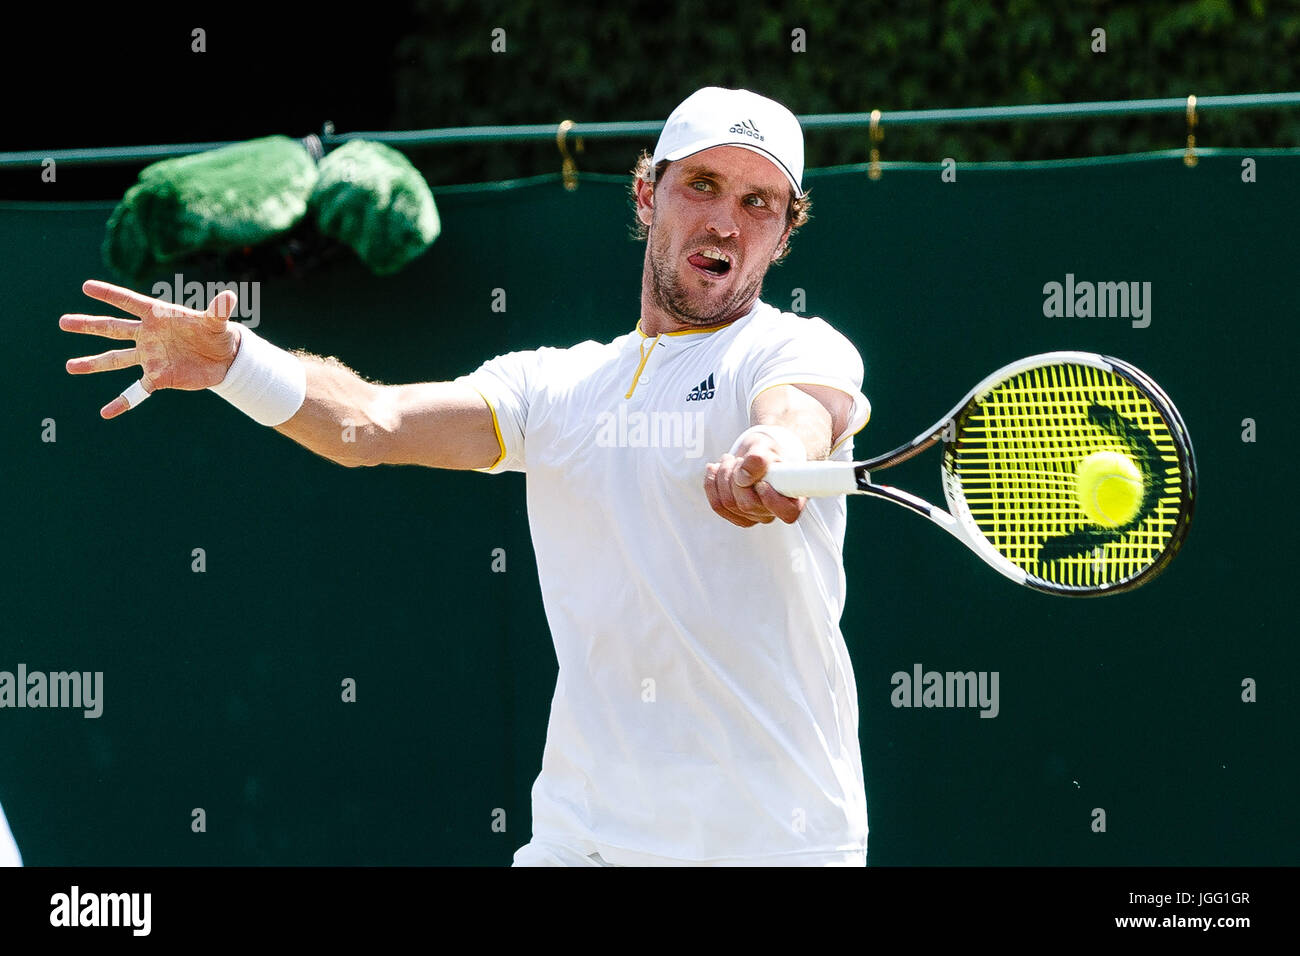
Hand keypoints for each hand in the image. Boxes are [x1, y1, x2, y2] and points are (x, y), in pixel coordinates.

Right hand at [61, 279, 241, 418]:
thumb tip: (230, 297)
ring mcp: (150, 356)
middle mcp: (148, 335)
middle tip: (63, 322)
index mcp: (159, 316)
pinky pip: (136, 391)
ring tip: (70, 366)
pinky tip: (106, 413)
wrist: (225, 359)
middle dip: (88, 325)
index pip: (130, 302)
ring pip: (116, 359)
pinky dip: (123, 402)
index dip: (110, 294)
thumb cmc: (219, 334)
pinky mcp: (158, 377)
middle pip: (113, 328)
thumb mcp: (218, 322)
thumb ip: (219, 311)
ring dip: (93, 363)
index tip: (86, 286)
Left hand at [703, 431, 806, 527]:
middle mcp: (773, 511)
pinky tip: (715, 470)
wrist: (756, 454)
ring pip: (728, 504)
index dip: (771, 499)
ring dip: (723, 477)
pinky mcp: (735, 515)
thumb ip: (758, 458)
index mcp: (792, 497)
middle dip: (736, 477)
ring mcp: (754, 516)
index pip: (787, 512)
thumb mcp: (765, 447)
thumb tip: (743, 476)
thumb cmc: (766, 452)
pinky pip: (717, 505)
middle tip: (739, 460)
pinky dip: (711, 484)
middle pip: (747, 505)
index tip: (761, 482)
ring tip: (729, 460)